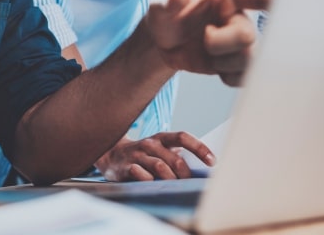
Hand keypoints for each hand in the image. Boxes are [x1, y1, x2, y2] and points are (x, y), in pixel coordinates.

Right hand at [95, 133, 214, 181]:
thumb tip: (201, 169)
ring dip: (170, 179)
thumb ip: (176, 155)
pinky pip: (140, 175)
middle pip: (174, 158)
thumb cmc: (143, 153)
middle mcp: (150, 144)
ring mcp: (137, 155)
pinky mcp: (126, 167)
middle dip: (185, 173)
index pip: (183, 137)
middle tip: (190, 183)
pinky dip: (150, 181)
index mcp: (161, 138)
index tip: (212, 161)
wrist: (110, 153)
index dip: (199, 148)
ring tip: (174, 187)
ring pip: (159, 167)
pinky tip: (153, 185)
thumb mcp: (159, 149)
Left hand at [144, 0, 275, 85]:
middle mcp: (239, 17)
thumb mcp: (161, 5)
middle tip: (205, 37)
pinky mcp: (238, 63)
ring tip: (207, 52)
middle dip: (221, 43)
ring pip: (249, 59)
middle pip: (248, 35)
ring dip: (223, 62)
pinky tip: (215, 67)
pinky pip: (245, 77)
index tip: (274, 1)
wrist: (164, 43)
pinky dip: (228, 77)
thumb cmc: (167, 16)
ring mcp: (240, 42)